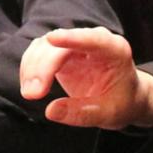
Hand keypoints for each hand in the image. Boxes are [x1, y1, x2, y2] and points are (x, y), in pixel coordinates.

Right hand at [21, 26, 152, 128]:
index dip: (73, 37)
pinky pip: (38, 53)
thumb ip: (83, 113)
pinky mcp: (59, 52)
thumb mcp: (109, 114)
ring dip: (32, 68)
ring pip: (44, 46)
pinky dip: (29, 69)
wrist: (123, 98)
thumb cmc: (121, 103)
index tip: (53, 39)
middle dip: (42, 67)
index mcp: (115, 50)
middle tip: (32, 95)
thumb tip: (50, 111)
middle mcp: (93, 41)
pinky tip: (30, 87)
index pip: (93, 39)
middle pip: (60, 46)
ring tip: (30, 94)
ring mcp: (74, 44)